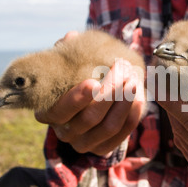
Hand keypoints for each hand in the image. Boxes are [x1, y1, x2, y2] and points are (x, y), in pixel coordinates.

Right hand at [35, 31, 144, 156]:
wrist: (89, 103)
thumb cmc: (76, 78)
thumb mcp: (69, 66)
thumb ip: (68, 52)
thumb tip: (71, 37)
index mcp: (48, 114)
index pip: (60, 111)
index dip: (77, 98)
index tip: (94, 81)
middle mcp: (64, 133)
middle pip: (90, 118)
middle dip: (109, 93)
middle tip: (123, 68)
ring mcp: (84, 144)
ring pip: (108, 126)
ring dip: (124, 102)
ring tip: (133, 79)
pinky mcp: (103, 149)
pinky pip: (122, 134)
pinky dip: (133, 114)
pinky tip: (139, 95)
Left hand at [158, 82, 187, 186]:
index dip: (176, 103)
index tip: (160, 80)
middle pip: (187, 130)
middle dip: (170, 102)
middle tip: (158, 75)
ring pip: (182, 136)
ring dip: (172, 112)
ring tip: (166, 86)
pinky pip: (184, 143)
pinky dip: (179, 123)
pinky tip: (180, 105)